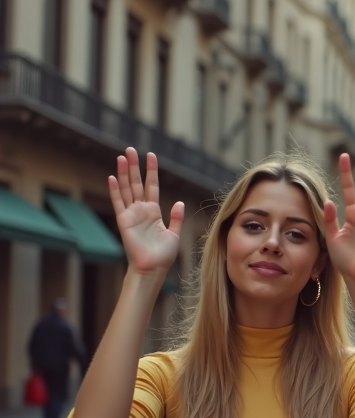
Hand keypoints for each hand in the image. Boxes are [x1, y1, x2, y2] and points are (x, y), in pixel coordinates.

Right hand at [108, 148, 183, 274]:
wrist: (153, 268)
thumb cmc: (163, 255)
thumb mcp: (174, 234)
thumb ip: (176, 217)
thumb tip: (179, 202)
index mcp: (154, 212)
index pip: (152, 186)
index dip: (151, 171)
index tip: (150, 155)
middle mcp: (141, 210)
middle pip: (136, 183)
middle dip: (134, 166)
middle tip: (131, 149)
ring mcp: (131, 214)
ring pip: (126, 189)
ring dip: (124, 173)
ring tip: (121, 156)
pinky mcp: (124, 221)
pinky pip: (118, 203)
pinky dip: (115, 190)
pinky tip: (112, 177)